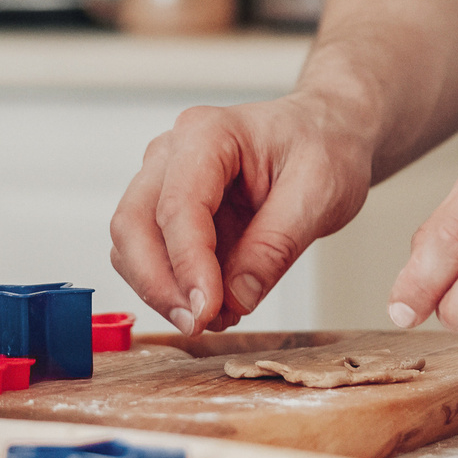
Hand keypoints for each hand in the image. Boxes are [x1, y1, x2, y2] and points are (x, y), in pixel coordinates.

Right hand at [109, 94, 372, 334]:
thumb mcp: (319, 193)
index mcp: (208, 133)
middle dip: (158, 283)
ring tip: (216, 316)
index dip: (187, 263)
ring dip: (161, 289)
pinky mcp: (169, 210)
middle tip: (199, 324)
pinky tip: (214, 304)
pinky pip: (150, 254)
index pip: (178, 204)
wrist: (326, 133)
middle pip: (133, 222)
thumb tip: (236, 298)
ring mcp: (164, 180)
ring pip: (131, 243)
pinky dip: (171, 287)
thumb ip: (276, 245)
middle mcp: (173, 152)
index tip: (207, 311)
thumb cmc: (323, 147)